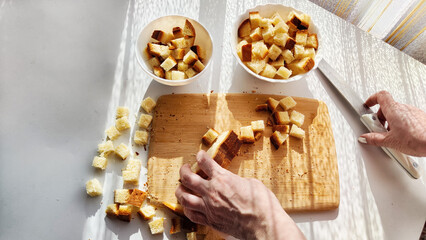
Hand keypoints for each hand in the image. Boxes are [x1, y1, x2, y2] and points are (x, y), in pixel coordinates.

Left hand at [175, 150, 304, 239]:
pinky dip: (187, 209)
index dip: (200, 156)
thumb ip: (236, 180)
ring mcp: (209, 207)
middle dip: (184, 171)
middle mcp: (212, 192)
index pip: (205, 162)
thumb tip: (233, 181)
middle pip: (188, 178)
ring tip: (181, 188)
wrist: (262, 224)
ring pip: (185, 198)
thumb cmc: (261, 204)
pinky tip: (188, 207)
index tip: (200, 155)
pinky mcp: (210, 221)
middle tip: (185, 168)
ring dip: (180, 191)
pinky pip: (192, 215)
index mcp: (222, 178)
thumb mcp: (250, 183)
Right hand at [359, 91, 425, 156]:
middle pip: (387, 107)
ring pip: (397, 113)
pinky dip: (400, 124)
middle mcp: (404, 108)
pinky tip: (401, 136)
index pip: (381, 96)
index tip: (368, 105)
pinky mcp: (419, 118)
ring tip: (390, 135)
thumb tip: (366, 137)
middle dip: (380, 118)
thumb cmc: (417, 139)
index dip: (372, 99)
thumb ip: (375, 138)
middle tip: (377, 129)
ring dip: (390, 122)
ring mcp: (413, 112)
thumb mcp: (390, 141)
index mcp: (394, 110)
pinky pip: (406, 118)